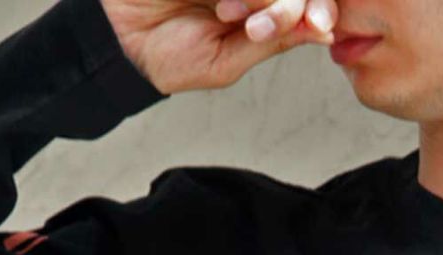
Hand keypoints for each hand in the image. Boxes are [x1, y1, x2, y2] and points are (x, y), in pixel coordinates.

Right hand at [98, 0, 338, 95]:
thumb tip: (322, 31)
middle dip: (285, 5)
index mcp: (260, 11)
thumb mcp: (226, 61)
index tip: (320, 26)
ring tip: (225, 12)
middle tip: (254, 25)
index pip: (302, 4)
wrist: (119, 36)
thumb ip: (273, 42)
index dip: (315, 10)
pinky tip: (222, 8)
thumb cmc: (172, 55)